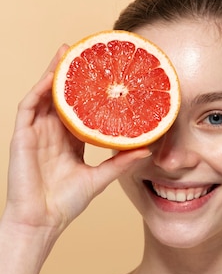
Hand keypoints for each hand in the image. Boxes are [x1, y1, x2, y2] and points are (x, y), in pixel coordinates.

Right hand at [4, 46, 150, 236]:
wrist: (42, 221)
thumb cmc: (66, 203)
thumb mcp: (100, 178)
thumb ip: (120, 162)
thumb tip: (146, 150)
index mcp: (69, 141)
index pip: (80, 109)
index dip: (89, 92)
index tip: (105, 75)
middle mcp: (52, 133)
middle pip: (62, 96)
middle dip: (71, 73)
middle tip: (86, 52)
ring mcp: (36, 133)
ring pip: (45, 95)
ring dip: (53, 73)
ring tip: (67, 51)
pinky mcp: (22, 136)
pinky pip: (29, 106)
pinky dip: (40, 90)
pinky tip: (52, 76)